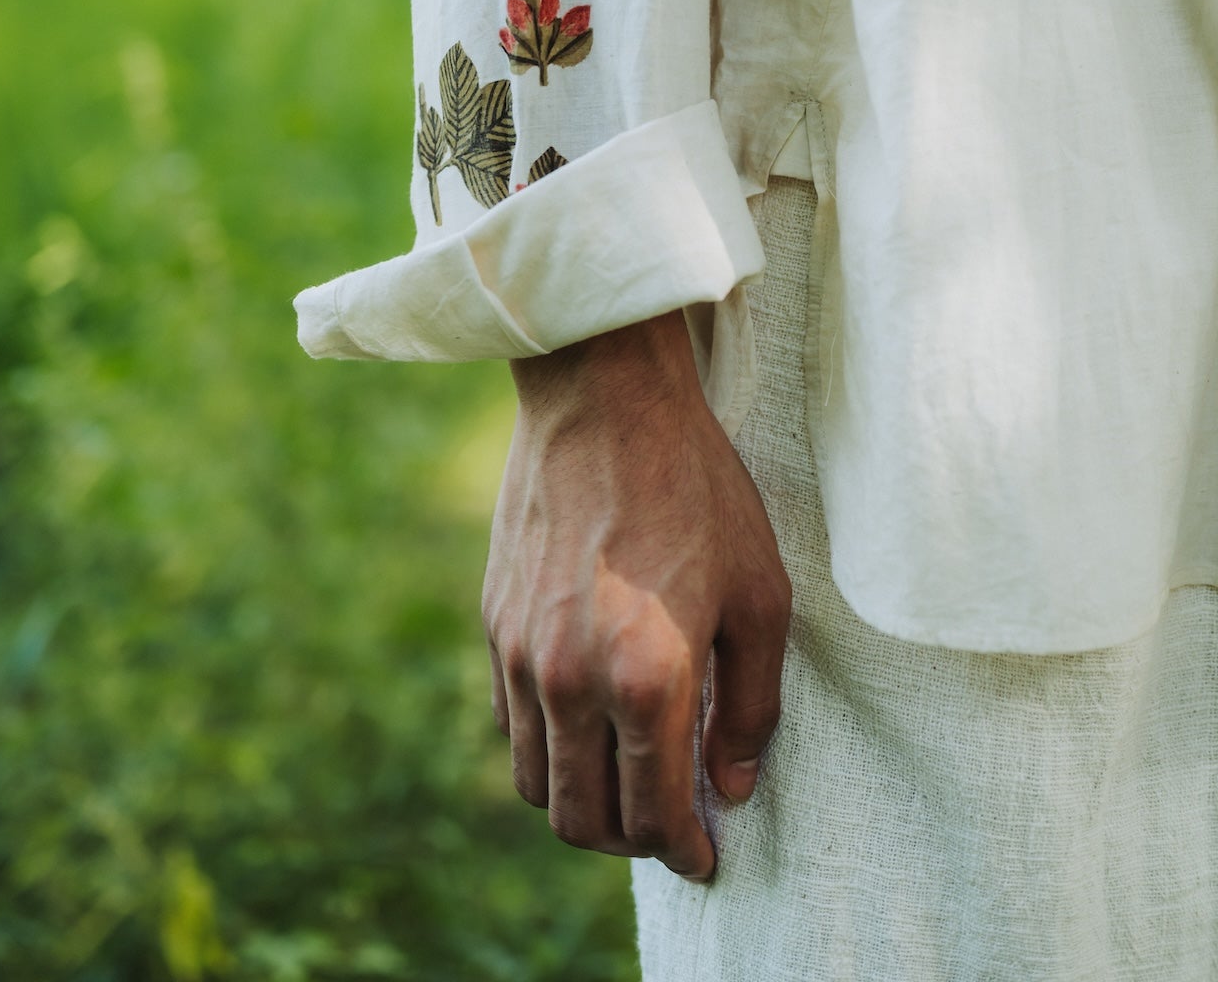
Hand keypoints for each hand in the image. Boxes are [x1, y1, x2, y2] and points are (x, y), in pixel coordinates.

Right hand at [481, 309, 791, 881]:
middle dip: (629, 841)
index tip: (704, 854)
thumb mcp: (760, 594)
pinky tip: (588, 719)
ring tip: (625, 780)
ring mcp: (521, 654)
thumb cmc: (697, 488)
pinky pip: (509, 721)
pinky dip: (546, 746)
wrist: (605, 400)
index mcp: (646, 679)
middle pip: (582, 819)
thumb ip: (751, 705)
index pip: (652, 816)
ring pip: (534, 782)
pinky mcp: (494, 623)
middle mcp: (570, 681)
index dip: (682, 851)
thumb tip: (731, 784)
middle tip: (668, 823)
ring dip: (581, 801)